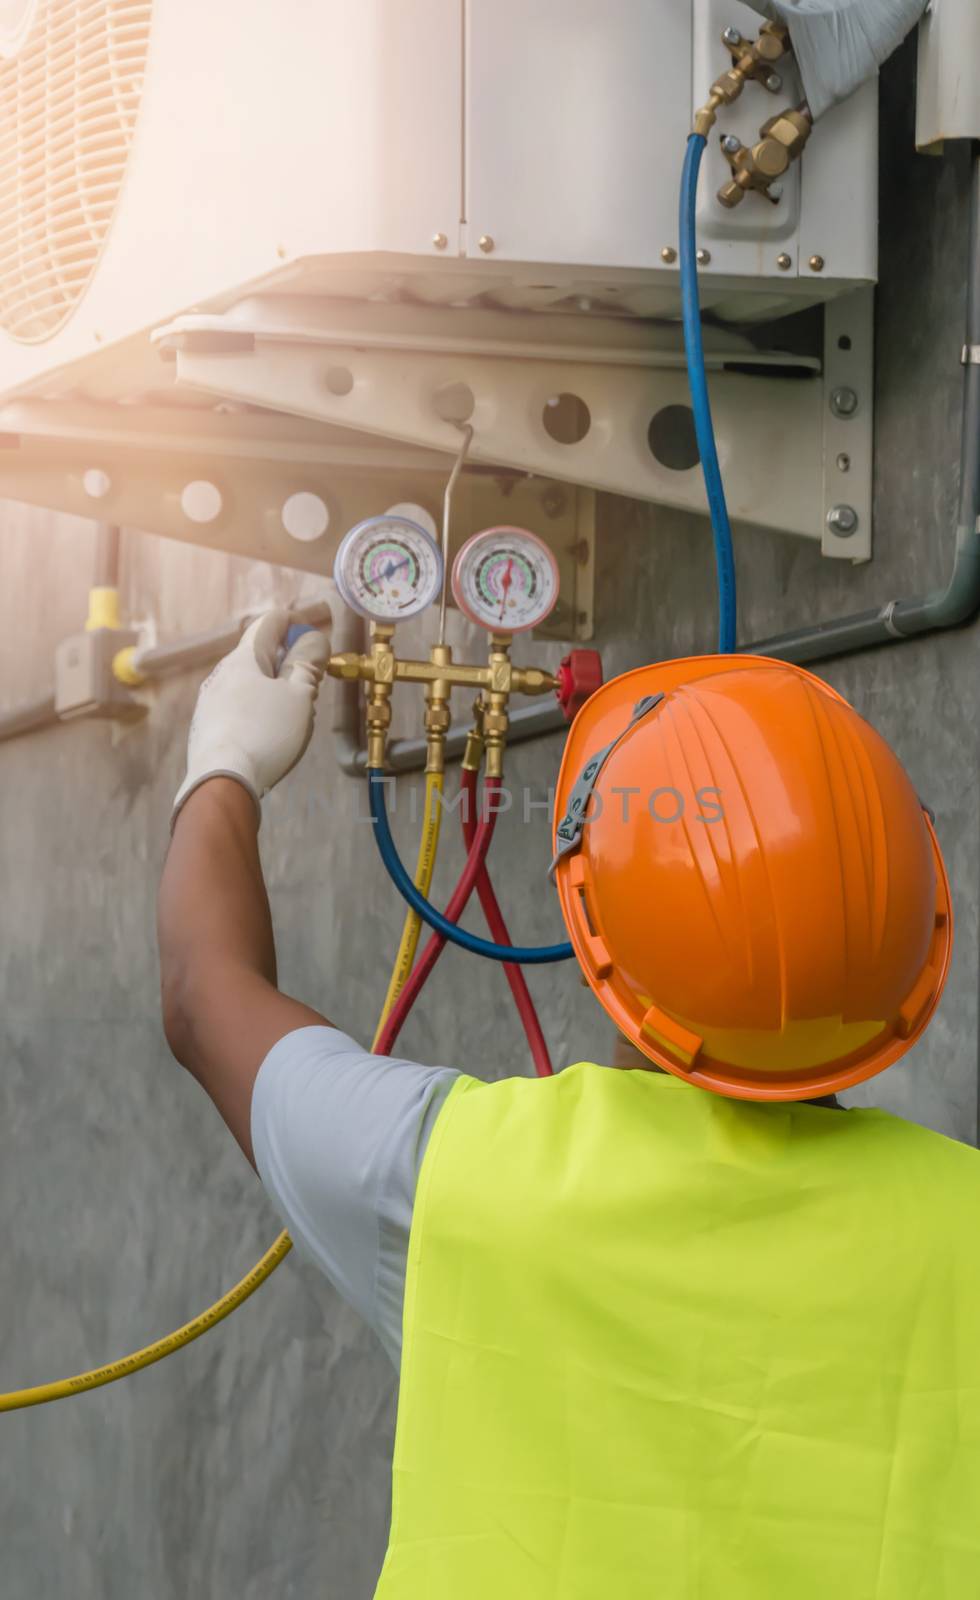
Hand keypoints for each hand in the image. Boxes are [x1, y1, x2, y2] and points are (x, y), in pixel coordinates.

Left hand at [172, 609, 329, 826]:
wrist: (221, 782)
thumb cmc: (265, 733)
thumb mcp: (299, 696)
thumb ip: (307, 665)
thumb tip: (313, 638)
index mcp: (243, 659)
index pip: (268, 624)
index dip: (292, 622)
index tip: (310, 634)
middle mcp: (220, 675)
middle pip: (256, 655)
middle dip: (284, 661)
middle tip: (308, 679)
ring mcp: (209, 703)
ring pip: (247, 685)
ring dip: (271, 689)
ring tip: (292, 712)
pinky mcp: (206, 729)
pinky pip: (237, 709)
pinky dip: (257, 710)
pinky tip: (268, 735)